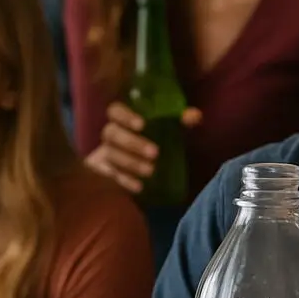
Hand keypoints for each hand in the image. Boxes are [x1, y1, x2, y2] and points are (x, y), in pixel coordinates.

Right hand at [84, 102, 201, 194]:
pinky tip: (139, 186)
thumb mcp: (169, 130)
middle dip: (132, 143)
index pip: (115, 110)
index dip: (125, 116)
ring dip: (131, 162)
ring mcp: (105, 154)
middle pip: (112, 133)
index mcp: (123, 120)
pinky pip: (110, 175)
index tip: (142, 125)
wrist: (139, 170)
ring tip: (150, 171)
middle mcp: (111, 135)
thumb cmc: (154, 142)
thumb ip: (180, 121)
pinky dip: (124, 181)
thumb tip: (195, 115)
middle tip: (155, 153)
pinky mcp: (103, 173)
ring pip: (111, 155)